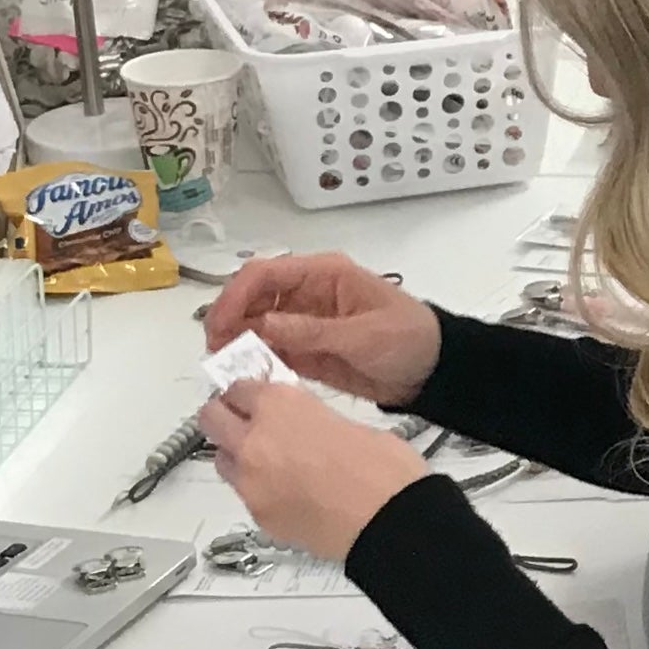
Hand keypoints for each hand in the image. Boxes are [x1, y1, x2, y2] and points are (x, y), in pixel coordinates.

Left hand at [198, 383, 432, 563]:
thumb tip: (305, 426)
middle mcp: (254, 438)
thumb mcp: (351, 423)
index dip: (250, 392)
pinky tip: (291, 493)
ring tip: (271, 462)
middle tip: (247, 421)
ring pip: (221, 457)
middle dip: (226, 415)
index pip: (239, 387)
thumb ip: (313, 419)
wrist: (388, 522)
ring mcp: (249, 480)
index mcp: (280, 405)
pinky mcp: (256, 514)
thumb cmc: (383, 470)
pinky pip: (245, 495)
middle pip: (212, 417)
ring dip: (237, 454)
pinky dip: (260, 490)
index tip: (258, 397)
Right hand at [203, 251, 439, 406]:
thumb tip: (265, 324)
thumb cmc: (409, 339)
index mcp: (324, 274)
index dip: (236, 295)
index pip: (266, 273)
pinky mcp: (305, 349)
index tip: (220, 324)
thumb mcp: (365, 334)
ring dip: (236, 341)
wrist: (433, 372)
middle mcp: (307, 293)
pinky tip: (243, 375)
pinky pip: (270, 350)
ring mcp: (303, 322)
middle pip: (252, 297)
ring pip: (255, 324)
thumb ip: (314, 331)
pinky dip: (254, 360)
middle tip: (215, 350)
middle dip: (229, 319)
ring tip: (223, 366)